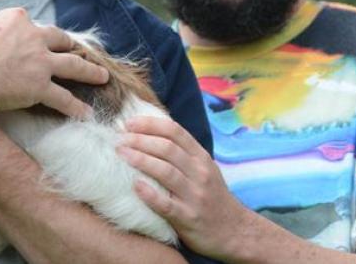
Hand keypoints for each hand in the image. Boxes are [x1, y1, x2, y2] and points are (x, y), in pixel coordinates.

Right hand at [0, 9, 108, 117]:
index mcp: (15, 19)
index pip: (30, 24)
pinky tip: (86, 114)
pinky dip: (76, 107)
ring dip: (90, 71)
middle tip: (78, 50)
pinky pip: (64, 99)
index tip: (36, 39)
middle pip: (58, 39)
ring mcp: (40, 62)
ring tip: (102, 76)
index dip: (34, 33)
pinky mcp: (40, 87)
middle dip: (69, 45)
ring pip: (73, 65)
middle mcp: (33, 37)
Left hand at [117, 116, 248, 258]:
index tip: (128, 123)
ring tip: (122, 154)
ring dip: (141, 160)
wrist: (236, 232)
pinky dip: (149, 194)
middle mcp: (200, 173)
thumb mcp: (203, 169)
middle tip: (119, 139)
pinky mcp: (188, 217)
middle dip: (140, 140)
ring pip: (166, 172)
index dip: (150, 124)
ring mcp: (195, 196)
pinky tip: (135, 186)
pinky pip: (166, 204)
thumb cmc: (211, 196)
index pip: (175, 132)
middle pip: (167, 148)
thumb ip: (181, 152)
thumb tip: (146, 132)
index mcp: (200, 158)